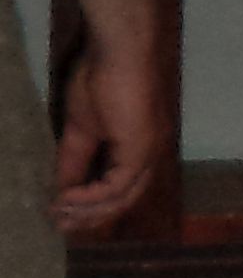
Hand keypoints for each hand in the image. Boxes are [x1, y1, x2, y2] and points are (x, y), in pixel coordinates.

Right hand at [53, 37, 163, 229]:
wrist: (119, 50)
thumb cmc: (101, 77)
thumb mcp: (81, 126)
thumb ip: (75, 158)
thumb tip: (60, 188)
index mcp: (138, 147)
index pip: (119, 188)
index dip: (92, 205)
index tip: (62, 214)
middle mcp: (149, 155)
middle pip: (123, 200)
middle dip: (90, 216)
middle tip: (60, 227)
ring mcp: (148, 153)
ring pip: (121, 198)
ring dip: (88, 211)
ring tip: (58, 217)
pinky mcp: (141, 150)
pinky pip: (116, 186)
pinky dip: (91, 197)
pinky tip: (67, 200)